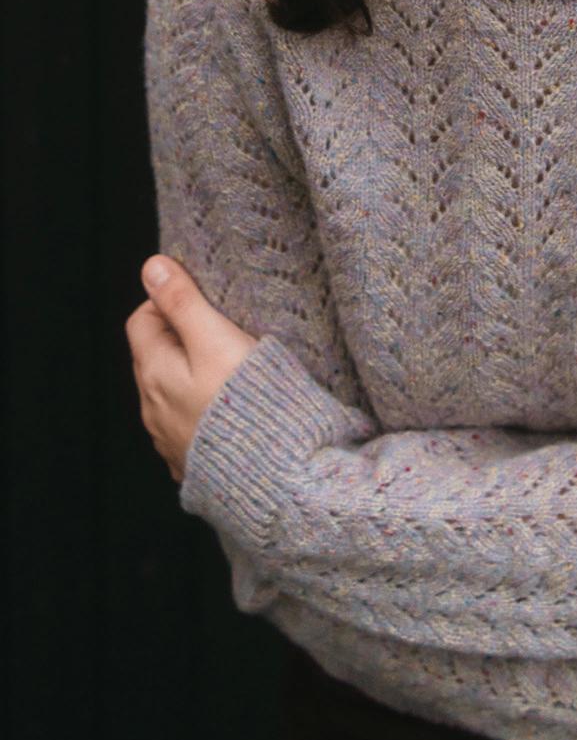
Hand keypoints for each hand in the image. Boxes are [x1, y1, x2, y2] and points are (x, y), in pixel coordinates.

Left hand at [125, 256, 259, 483]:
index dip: (168, 302)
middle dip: (180, 337)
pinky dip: (203, 409)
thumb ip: (183, 302)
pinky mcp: (192, 462)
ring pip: (170, 392)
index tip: (204, 301)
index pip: (142, 320)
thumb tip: (151, 266)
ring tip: (233, 368)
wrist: (272, 473)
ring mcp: (170, 439)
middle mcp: (153, 409)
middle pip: (154, 356)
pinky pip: (188, 425)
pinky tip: (233, 408)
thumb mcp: (215, 339)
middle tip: (222, 329)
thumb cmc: (247, 401)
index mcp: (155, 373)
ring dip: (191, 375)